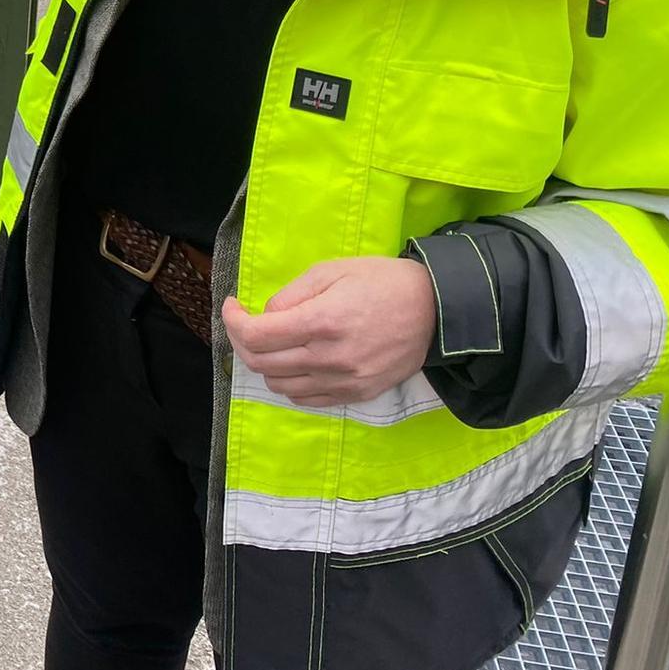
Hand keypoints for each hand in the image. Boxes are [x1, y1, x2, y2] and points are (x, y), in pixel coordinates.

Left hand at [222, 256, 435, 407]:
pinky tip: (294, 362)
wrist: (436, 310)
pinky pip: (306, 399)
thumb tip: (265, 316)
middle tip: (246, 324)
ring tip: (270, 342)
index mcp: (321, 322)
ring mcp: (344, 382)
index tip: (232, 306)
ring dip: (264, 364)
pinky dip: (289, 383)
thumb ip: (291, 295)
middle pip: (261, 363)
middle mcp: (329, 358)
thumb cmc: (381, 281)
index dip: (232, 320)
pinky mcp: (357, 394)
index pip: (256, 335)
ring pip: (279, 385)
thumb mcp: (331, 270)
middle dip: (242, 342)